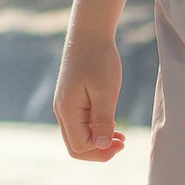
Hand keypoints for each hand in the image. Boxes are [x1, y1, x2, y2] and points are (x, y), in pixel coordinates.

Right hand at [53, 35, 126, 162]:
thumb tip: (101, 146)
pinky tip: (113, 124)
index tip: (122, 140)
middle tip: (122, 143)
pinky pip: (81, 124)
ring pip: (78, 136)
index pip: (80, 146)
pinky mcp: (72, 100)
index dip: (101, 150)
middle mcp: (62, 112)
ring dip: (98, 141)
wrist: (89, 34)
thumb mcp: (106, 90)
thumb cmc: (99, 59)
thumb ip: (102, 119)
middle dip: (99, 151)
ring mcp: (65, 106)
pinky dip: (96, 130)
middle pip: (75, 146)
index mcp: (67, 110)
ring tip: (121, 137)